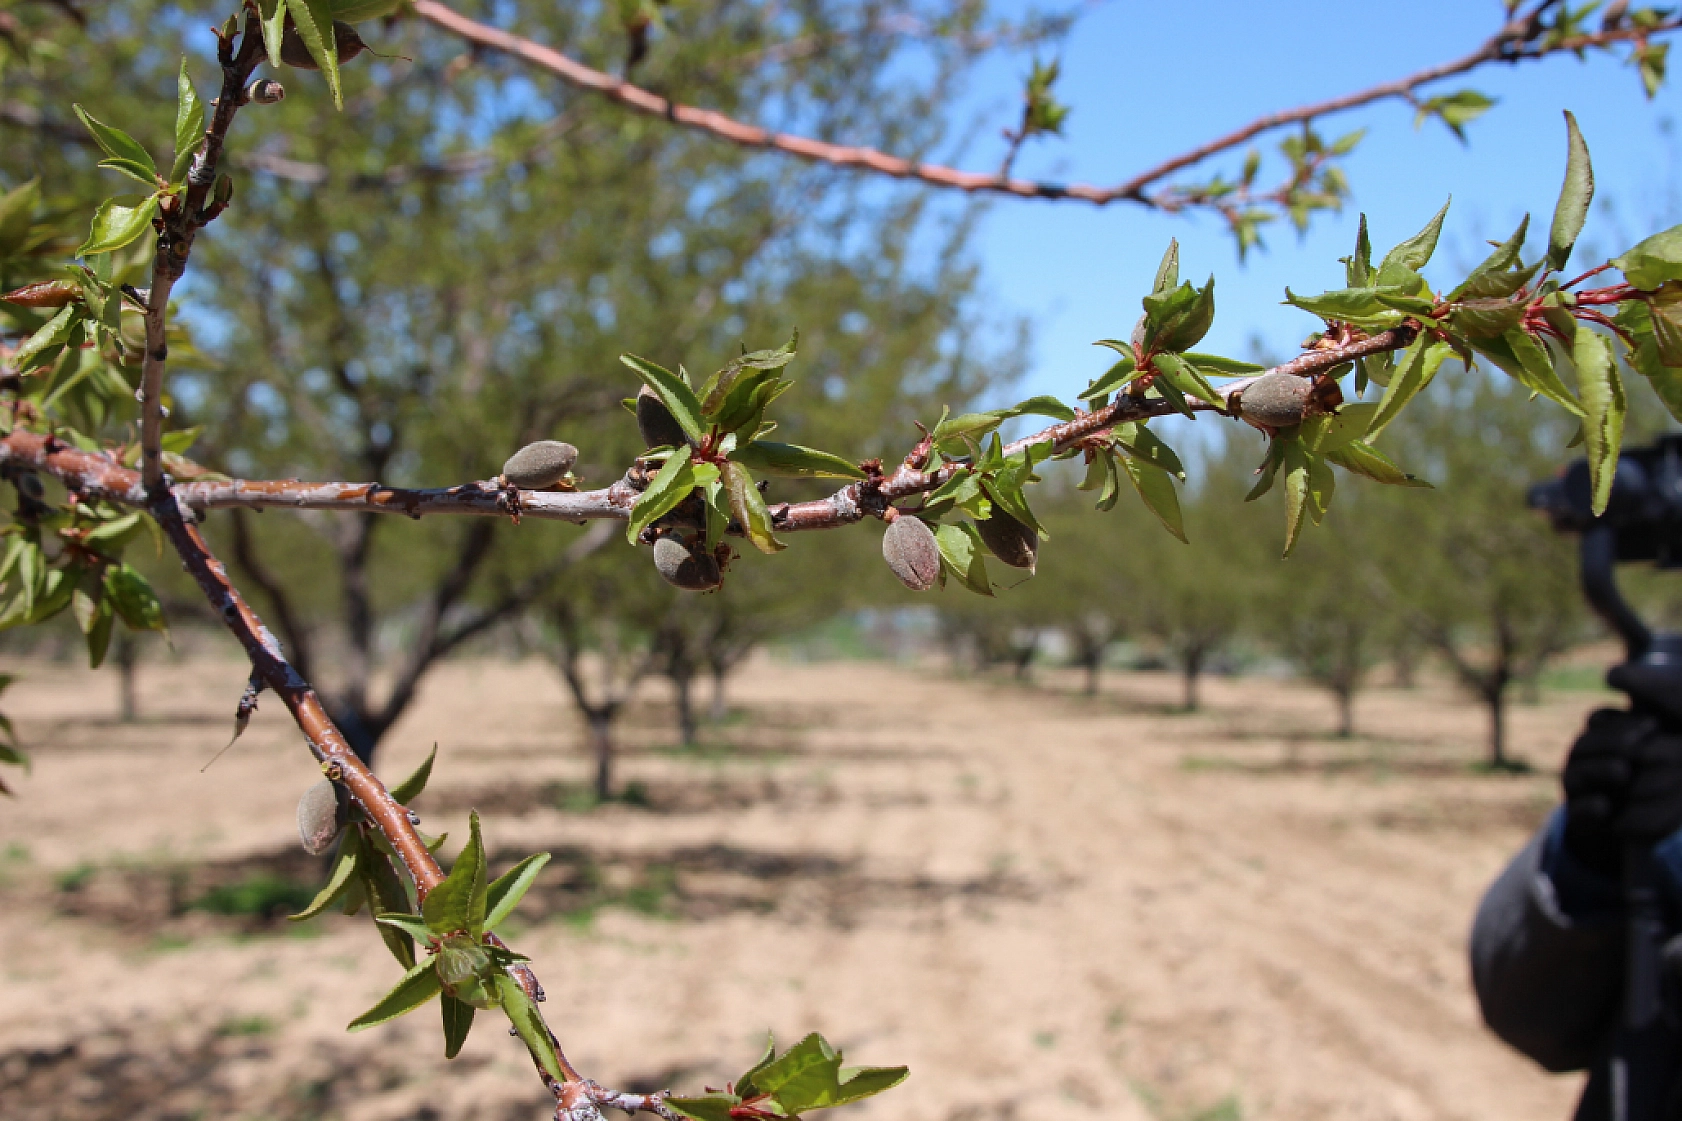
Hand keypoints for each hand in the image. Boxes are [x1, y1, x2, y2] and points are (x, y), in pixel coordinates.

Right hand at [1562, 706, 1681, 875]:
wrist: (1630, 827)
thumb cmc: (1650, 780)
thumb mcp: (1651, 751)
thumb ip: (1644, 729)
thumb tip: (1648, 702)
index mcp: (1597, 739)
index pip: (1599, 720)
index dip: (1623, 722)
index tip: (1653, 726)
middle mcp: (1581, 761)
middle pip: (1584, 745)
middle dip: (1611, 743)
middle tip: (1637, 746)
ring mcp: (1576, 789)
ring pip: (1574, 775)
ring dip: (1599, 771)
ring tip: (1623, 772)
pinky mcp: (1577, 818)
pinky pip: (1576, 812)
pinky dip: (1588, 808)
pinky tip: (1604, 807)